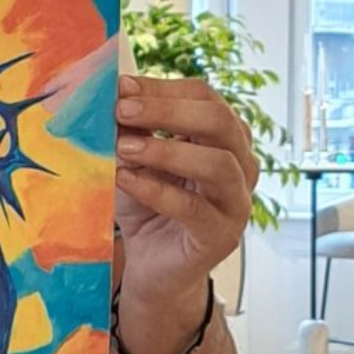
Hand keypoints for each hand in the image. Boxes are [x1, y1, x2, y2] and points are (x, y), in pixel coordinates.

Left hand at [113, 74, 257, 345]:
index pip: (205, 97)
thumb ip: (132, 129)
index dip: (163, 88)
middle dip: (167, 111)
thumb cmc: (146, 206)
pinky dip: (157, 190)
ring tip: (123, 148)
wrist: (151, 267)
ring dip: (166, 150)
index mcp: (223, 137)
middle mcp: (240, 164)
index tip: (121, 86)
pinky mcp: (222, 236)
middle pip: (220, 121)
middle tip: (121, 109)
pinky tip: (126, 179)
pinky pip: (194, 208)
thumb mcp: (135, 159)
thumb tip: (113, 91)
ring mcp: (237, 201)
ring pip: (217, 164)